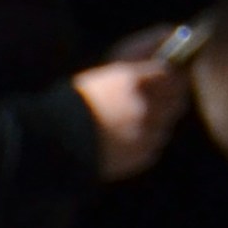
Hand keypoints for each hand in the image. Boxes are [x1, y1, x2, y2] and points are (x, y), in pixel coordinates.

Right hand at [73, 57, 180, 177]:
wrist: (52, 145)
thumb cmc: (68, 107)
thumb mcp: (98, 80)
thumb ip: (129, 78)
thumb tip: (157, 72)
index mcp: (129, 80)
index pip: (167, 72)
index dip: (171, 74)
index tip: (171, 74)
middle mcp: (143, 105)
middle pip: (175, 98)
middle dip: (173, 96)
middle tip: (170, 95)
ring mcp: (144, 132)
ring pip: (166, 124)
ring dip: (159, 122)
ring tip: (143, 121)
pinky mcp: (141, 155)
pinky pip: (154, 145)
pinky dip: (148, 142)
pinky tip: (132, 139)